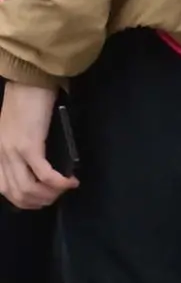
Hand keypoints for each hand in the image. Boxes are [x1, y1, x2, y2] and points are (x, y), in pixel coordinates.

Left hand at [0, 82, 70, 211]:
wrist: (29, 81)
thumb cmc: (25, 100)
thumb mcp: (15, 128)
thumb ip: (20, 147)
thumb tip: (37, 165)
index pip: (5, 190)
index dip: (24, 201)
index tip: (44, 199)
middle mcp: (1, 156)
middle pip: (17, 193)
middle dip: (41, 201)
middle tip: (59, 196)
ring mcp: (14, 152)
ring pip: (28, 188)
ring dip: (50, 194)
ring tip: (67, 188)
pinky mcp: (30, 146)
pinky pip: (43, 174)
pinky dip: (58, 182)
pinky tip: (70, 181)